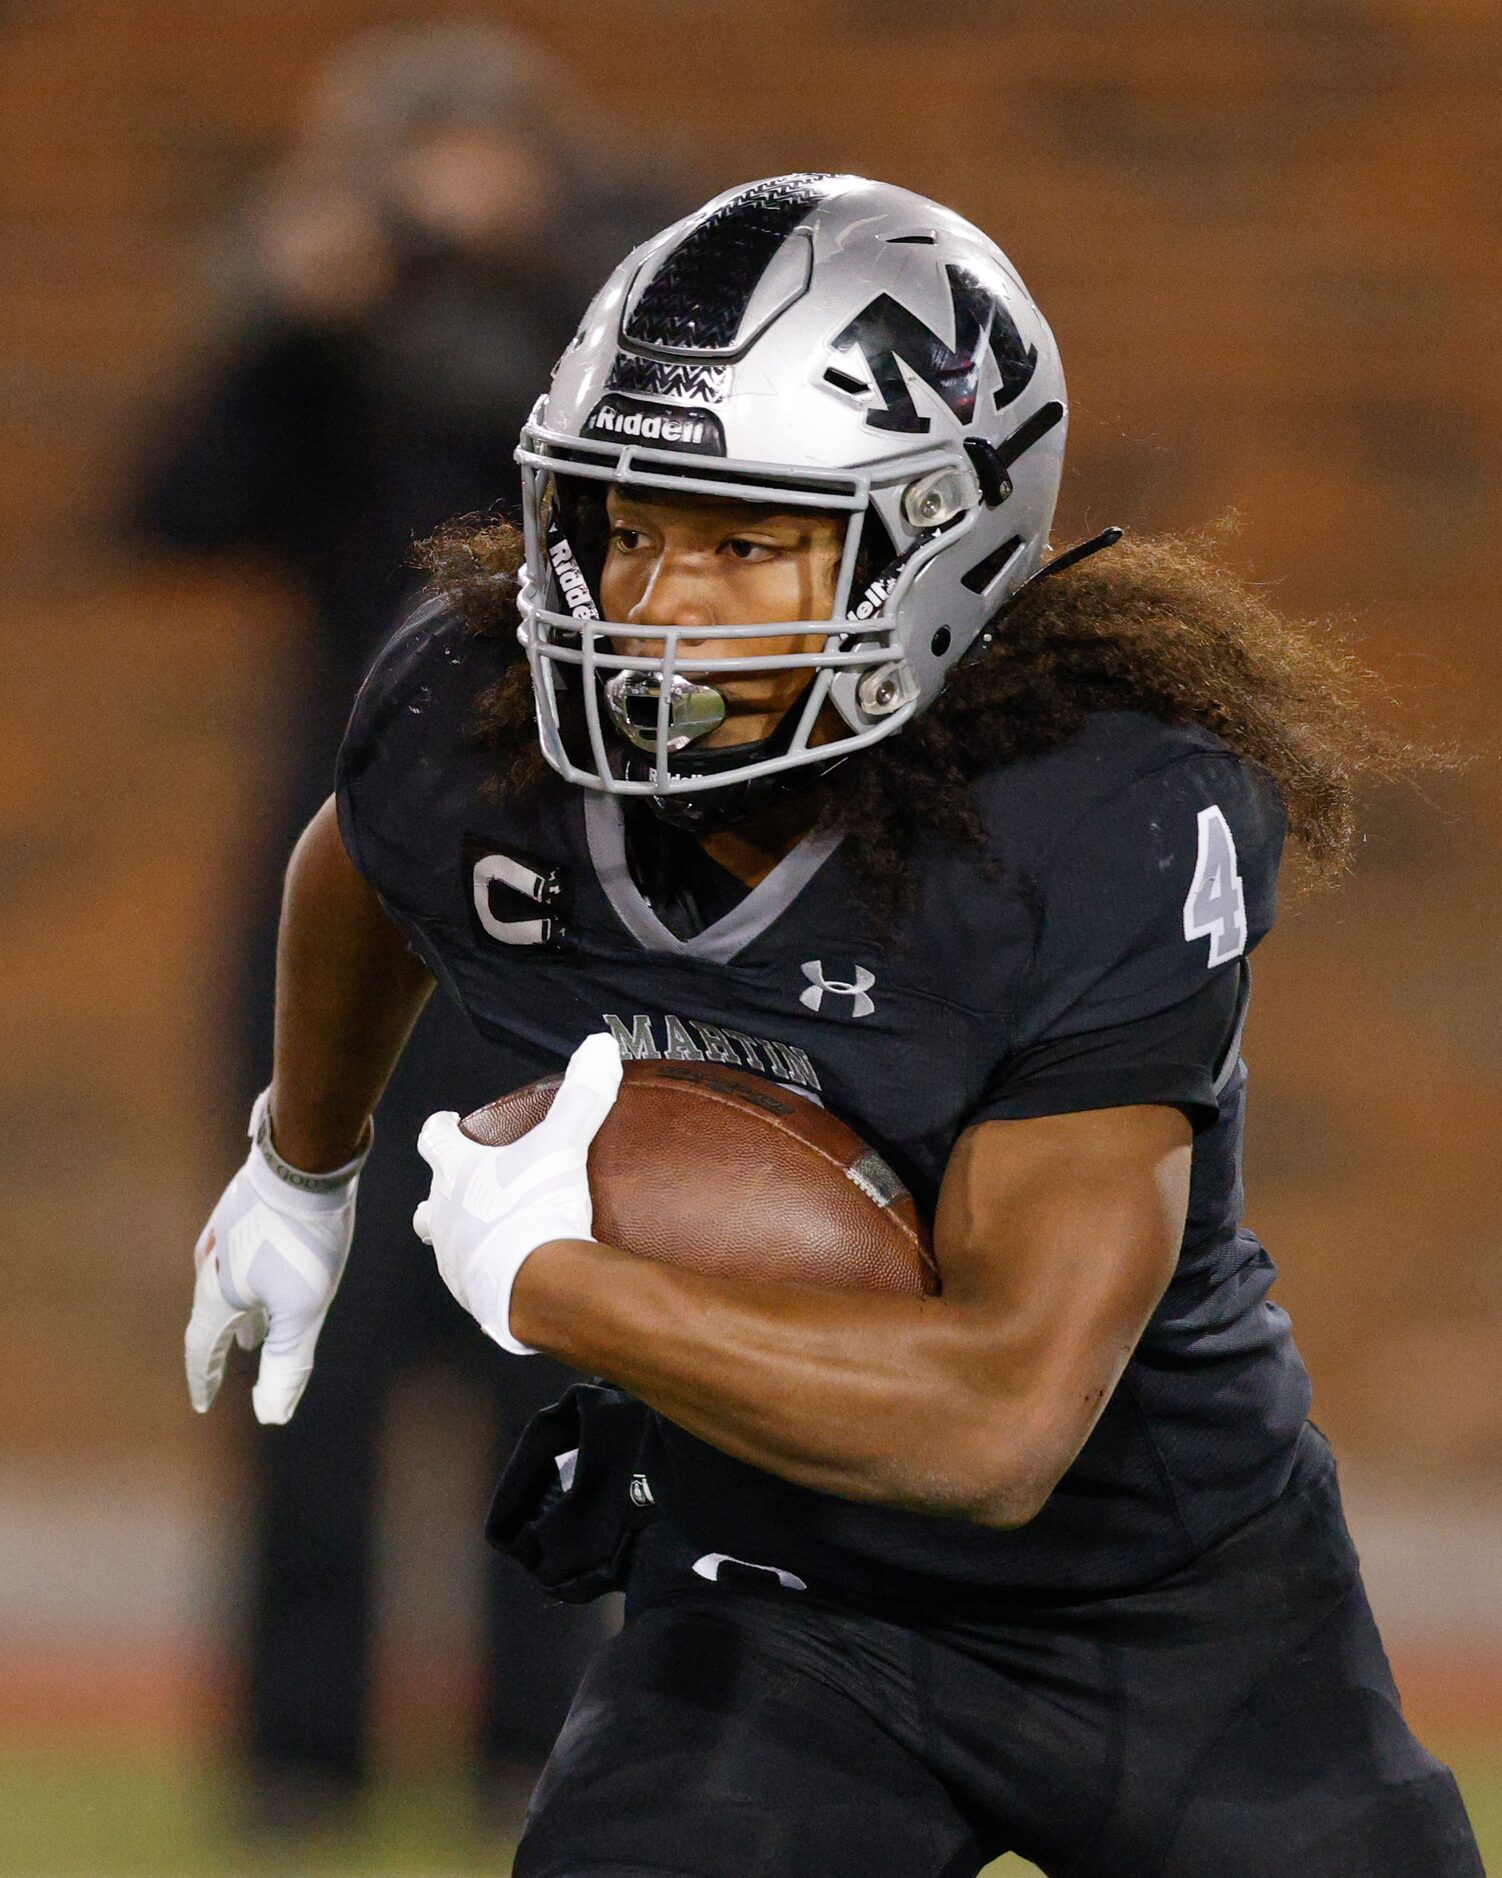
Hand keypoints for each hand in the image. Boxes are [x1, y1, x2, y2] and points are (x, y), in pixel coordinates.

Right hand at [185, 1092, 367, 1424]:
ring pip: (228, 1283)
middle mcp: (213, 1262)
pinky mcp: (246, 1208)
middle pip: (213, 1314)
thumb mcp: (303, 1309)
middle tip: (231, 1366)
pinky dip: (251, 1280)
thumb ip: (286, 1362)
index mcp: (219, 1292)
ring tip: (253, 1330)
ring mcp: (227, 1232)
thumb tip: (272, 1415)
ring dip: (239, 1312)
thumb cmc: (304, 1237)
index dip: (203, 1378)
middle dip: (222, 1345)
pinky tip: (269, 1273)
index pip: (202, 1346)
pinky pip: (241, 1256)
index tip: (203, 1403)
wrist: (306, 1158)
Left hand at [414, 1033, 621, 1352]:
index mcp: (456, 1175)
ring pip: (449, 1247)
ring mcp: (455, 1263)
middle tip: (468, 1187)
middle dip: (444, 1194)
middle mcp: (445, 1219)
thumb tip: (599, 1045)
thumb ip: (581, 1098)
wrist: (535, 1287)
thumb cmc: (535, 1206)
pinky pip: (478, 1283)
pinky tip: (518, 1275)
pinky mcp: (475, 1299)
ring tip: (497, 1235)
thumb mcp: (563, 1145)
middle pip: (429, 1204)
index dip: (439, 1129)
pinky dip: (491, 1275)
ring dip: (466, 1237)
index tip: (447, 1120)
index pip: (433, 1141)